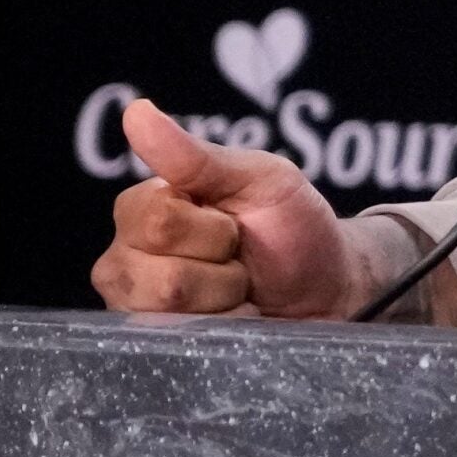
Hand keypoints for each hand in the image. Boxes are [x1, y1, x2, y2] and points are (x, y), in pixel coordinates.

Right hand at [90, 98, 377, 319]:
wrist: (330, 287)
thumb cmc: (293, 226)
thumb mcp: (261, 180)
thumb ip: (196, 157)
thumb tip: (137, 111)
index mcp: (145, 207)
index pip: (157, 221)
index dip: (215, 228)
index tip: (237, 222)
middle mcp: (126, 257)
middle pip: (159, 276)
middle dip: (222, 268)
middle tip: (239, 257)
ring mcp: (135, 306)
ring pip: (167, 311)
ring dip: (224, 299)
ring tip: (237, 287)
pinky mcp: (155, 345)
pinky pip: (180, 343)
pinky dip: (226, 328)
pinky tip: (235, 316)